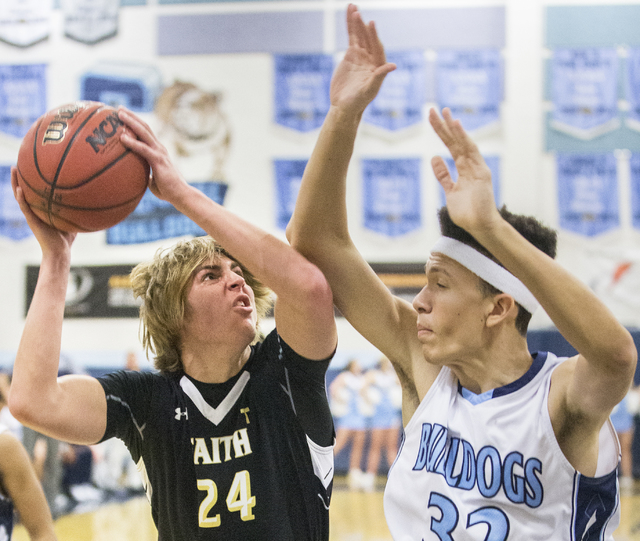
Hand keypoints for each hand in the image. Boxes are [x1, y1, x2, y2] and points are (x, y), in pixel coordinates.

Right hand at [11, 167, 75, 254]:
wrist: (60, 251)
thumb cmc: (66, 238)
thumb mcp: (72, 218)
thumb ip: (76, 209)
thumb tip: (89, 198)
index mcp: (41, 208)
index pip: (34, 191)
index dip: (31, 178)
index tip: (31, 164)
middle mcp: (34, 210)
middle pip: (24, 189)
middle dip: (20, 176)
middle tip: (18, 161)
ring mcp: (31, 215)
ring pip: (20, 196)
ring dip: (15, 183)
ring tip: (13, 169)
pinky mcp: (32, 221)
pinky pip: (25, 208)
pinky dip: (21, 199)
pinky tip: (19, 190)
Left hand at [117, 107, 188, 202]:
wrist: (180, 195)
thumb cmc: (167, 190)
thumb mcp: (151, 179)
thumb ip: (143, 173)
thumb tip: (132, 175)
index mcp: (157, 150)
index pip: (145, 132)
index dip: (135, 122)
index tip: (123, 115)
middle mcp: (159, 147)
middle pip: (144, 126)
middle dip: (132, 116)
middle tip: (119, 108)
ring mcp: (160, 152)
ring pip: (144, 132)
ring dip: (131, 122)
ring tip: (119, 114)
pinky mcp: (158, 160)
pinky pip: (143, 149)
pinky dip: (132, 142)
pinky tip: (122, 137)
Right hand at [330, 4, 395, 113]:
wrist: (344, 106)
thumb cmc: (359, 102)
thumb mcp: (369, 90)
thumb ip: (380, 77)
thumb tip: (393, 66)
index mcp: (378, 65)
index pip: (377, 47)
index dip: (374, 36)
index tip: (371, 24)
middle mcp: (371, 58)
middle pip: (368, 38)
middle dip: (363, 25)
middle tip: (358, 12)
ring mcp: (361, 55)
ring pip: (359, 35)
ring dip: (356, 21)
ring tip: (353, 7)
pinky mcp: (351, 55)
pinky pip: (352, 37)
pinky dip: (350, 26)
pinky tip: (350, 14)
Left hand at [429, 107, 500, 234]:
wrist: (479, 226)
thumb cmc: (466, 212)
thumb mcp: (450, 190)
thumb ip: (443, 175)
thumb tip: (434, 157)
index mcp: (464, 169)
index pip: (451, 146)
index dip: (442, 132)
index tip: (433, 118)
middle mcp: (471, 165)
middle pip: (455, 141)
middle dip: (443, 126)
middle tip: (433, 109)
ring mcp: (477, 168)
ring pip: (462, 143)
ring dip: (452, 127)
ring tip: (443, 112)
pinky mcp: (481, 172)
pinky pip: (470, 151)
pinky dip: (463, 137)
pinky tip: (455, 124)